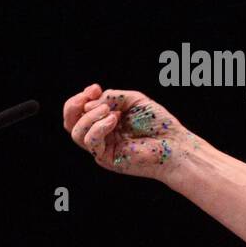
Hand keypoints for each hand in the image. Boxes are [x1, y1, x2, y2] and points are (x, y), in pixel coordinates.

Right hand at [62, 83, 196, 180]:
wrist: (174, 145)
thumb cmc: (157, 123)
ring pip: (76, 132)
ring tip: (110, 111)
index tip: (95, 88)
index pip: (80, 111)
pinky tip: (115, 119)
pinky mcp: (106, 158)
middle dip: (73, 105)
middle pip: (70, 123)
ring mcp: (102, 147)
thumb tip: (89, 105)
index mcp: (105, 121)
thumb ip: (111, 98)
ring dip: (90, 116)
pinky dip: (99, 127)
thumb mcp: (133, 100)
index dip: (81, 97)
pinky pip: (91, 141)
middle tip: (89, 95)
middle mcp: (101, 135)